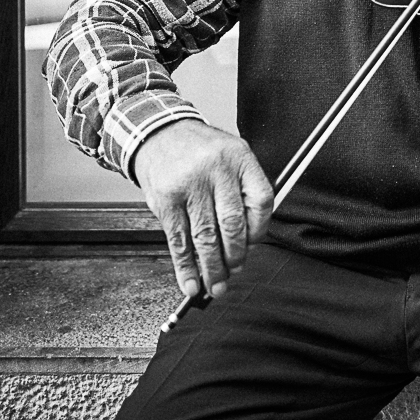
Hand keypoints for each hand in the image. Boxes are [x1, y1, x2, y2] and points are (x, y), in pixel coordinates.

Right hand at [133, 119, 273, 299]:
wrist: (159, 134)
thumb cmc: (201, 151)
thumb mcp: (232, 156)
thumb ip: (244, 191)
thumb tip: (249, 243)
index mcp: (239, 158)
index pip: (260, 201)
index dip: (259, 230)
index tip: (253, 246)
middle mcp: (215, 170)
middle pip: (232, 224)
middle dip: (234, 256)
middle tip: (234, 271)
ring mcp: (189, 186)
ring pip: (205, 236)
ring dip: (211, 268)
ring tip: (215, 285)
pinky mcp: (165, 201)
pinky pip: (178, 240)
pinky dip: (185, 267)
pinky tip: (191, 282)